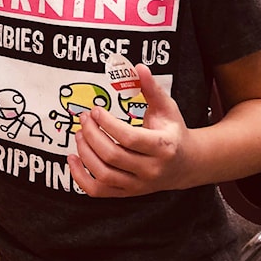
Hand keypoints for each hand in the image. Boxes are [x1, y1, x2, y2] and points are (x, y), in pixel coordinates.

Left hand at [67, 63, 194, 196]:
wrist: (187, 164)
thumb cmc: (173, 132)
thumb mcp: (167, 108)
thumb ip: (152, 89)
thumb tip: (139, 67)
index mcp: (163, 147)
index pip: (129, 138)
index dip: (107, 124)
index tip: (96, 110)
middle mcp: (151, 170)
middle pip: (112, 156)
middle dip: (91, 135)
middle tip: (83, 119)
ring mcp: (139, 185)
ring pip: (104, 175)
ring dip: (85, 153)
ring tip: (78, 134)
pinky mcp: (127, 193)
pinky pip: (98, 191)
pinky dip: (80, 177)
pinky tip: (73, 158)